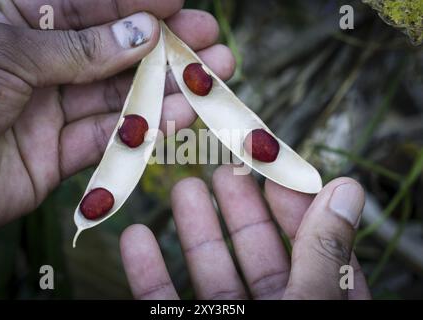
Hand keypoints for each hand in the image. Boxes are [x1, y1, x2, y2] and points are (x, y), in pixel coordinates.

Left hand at [0, 0, 234, 235]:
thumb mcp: (10, 53)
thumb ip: (79, 48)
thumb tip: (140, 33)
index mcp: (14, 20)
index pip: (86, 4)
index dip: (134, 1)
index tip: (178, 0)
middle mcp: (37, 63)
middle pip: (111, 51)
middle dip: (162, 46)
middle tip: (208, 42)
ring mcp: (49, 110)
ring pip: (117, 96)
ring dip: (165, 89)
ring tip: (210, 79)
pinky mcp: (56, 154)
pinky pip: (107, 138)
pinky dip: (143, 128)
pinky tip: (179, 114)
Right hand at [120, 165, 370, 298]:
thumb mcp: (311, 306)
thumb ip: (325, 253)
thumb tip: (347, 189)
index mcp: (318, 305)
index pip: (314, 247)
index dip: (294, 204)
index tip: (272, 167)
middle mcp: (276, 313)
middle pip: (257, 253)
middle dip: (237, 207)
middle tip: (220, 167)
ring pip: (210, 273)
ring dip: (193, 229)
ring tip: (182, 187)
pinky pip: (163, 304)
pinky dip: (147, 272)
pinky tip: (135, 237)